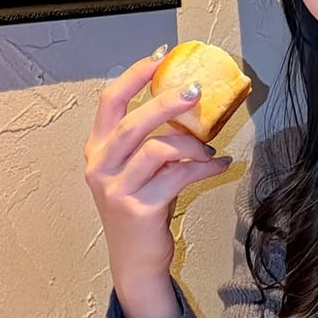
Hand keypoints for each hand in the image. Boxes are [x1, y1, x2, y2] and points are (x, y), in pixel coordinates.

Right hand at [84, 48, 231, 317]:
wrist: (135, 260)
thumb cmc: (141, 208)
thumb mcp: (135, 171)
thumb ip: (149, 142)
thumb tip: (189, 106)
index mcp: (96, 151)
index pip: (109, 102)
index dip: (133, 76)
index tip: (159, 57)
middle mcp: (100, 167)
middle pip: (133, 123)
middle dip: (166, 103)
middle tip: (196, 91)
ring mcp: (116, 189)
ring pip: (157, 149)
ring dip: (191, 145)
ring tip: (210, 150)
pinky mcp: (139, 209)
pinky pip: (177, 176)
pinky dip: (204, 167)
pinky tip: (220, 165)